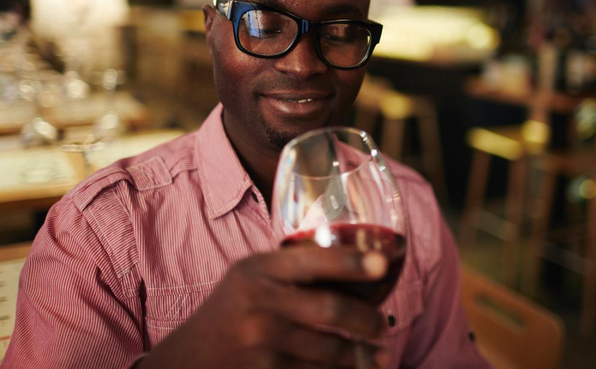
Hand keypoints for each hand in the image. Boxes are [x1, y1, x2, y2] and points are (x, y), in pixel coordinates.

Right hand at [136, 246, 390, 368]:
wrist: (189, 358)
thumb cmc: (231, 308)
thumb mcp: (250, 274)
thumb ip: (290, 267)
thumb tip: (355, 262)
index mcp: (260, 270)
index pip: (314, 261)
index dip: (352, 263)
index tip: (383, 265)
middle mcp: (261, 304)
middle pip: (331, 309)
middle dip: (367, 320)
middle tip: (383, 326)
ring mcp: (262, 343)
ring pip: (329, 351)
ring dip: (363, 356)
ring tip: (383, 356)